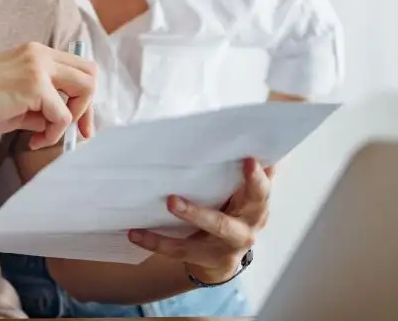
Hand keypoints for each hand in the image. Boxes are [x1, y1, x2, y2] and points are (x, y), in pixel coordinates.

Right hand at [0, 42, 95, 147]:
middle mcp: (41, 54)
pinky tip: (33, 140)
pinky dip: (53, 133)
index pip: (79, 68)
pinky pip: (63, 115)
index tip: (78, 124)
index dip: (84, 98)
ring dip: (72, 119)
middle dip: (88, 108)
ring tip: (43, 135)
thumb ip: (43, 105)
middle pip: (91, 74)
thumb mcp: (18, 101)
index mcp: (36, 53)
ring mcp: (39, 67)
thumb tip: (65, 122)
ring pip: (86, 90)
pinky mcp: (35, 85)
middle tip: (75, 133)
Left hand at [128, 158, 272, 284]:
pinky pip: (177, 250)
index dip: (256, 179)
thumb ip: (256, 172)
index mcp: (256, 209)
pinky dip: (155, 242)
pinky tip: (135, 233)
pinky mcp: (203, 259)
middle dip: (200, 213)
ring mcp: (223, 248)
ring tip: (168, 202)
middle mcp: (243, 231)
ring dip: (184, 220)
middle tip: (176, 197)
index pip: (260, 193)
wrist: (225, 258)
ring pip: (197, 239)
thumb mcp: (249, 196)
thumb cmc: (237, 214)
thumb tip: (261, 138)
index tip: (248, 161)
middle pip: (224, 224)